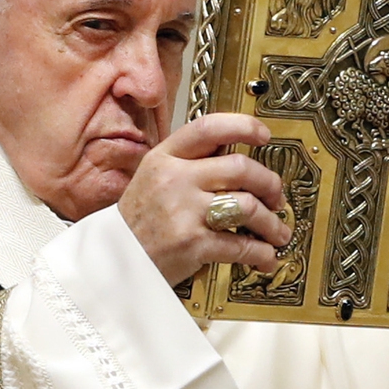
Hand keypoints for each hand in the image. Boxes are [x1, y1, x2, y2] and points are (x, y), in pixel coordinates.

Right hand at [118, 113, 292, 285]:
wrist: (112, 262)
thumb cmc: (137, 222)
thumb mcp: (152, 179)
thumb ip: (187, 164)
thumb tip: (233, 154)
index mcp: (164, 158)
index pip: (209, 128)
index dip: (243, 126)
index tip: (264, 135)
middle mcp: (174, 180)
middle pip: (240, 167)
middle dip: (269, 182)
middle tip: (276, 196)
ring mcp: (184, 212)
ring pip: (247, 206)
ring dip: (271, 222)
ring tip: (276, 231)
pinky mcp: (193, 244)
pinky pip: (241, 245)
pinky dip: (261, 252)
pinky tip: (265, 255)